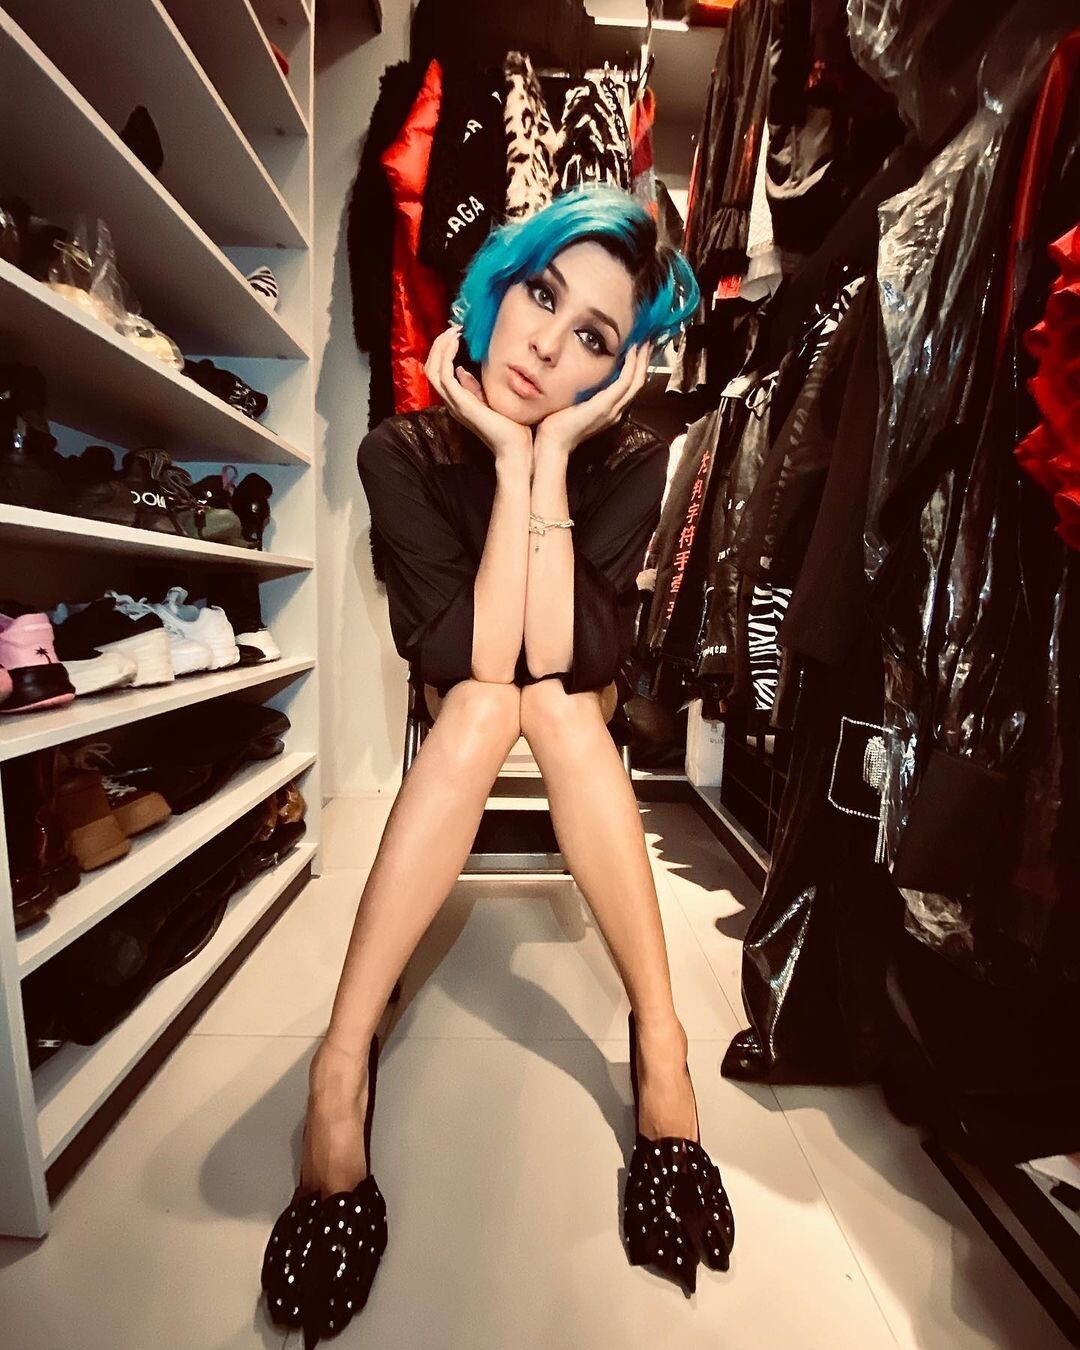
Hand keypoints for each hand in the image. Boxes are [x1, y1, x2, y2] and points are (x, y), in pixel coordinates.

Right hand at [424, 325, 532, 468]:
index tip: (456, 335)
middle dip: (439, 346)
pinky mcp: (460, 403)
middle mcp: (452, 402)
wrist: (515, 447)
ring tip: (453, 332)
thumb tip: (462, 371)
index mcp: (458, 402)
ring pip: (433, 370)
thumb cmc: (509, 427)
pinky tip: (457, 343)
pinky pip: (444, 375)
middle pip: (430, 368)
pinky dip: (446, 356)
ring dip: (440, 347)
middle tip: (453, 329)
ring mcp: (454, 403)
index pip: (439, 372)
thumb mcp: (490, 401)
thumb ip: (474, 388)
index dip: (443, 352)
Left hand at [533, 342, 652, 458]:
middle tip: (650, 339)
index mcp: (609, 410)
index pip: (629, 386)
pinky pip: (624, 382)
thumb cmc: (557, 425)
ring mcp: (612, 409)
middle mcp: (616, 410)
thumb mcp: (574, 404)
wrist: (553, 443)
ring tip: (646, 341)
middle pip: (638, 382)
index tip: (639, 347)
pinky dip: (631, 365)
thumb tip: (578, 373)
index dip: (637, 366)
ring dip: (642, 360)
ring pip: (636, 381)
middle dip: (645, 360)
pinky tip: (632, 351)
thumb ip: (582, 392)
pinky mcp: (605, 406)